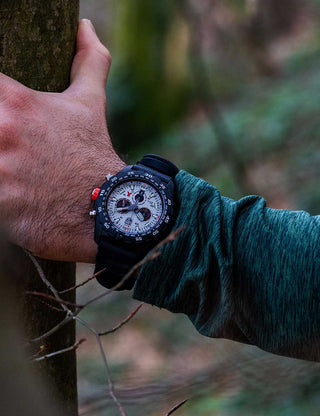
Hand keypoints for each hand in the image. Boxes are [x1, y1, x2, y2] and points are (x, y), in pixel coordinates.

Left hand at [0, 19, 125, 262]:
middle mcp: (2, 131)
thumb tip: (86, 26)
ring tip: (10, 167)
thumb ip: (87, 61)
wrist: (105, 208)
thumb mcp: (90, 104)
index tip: (1, 109)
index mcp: (15, 102)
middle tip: (9, 144)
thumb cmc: (92, 154)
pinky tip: (11, 190)